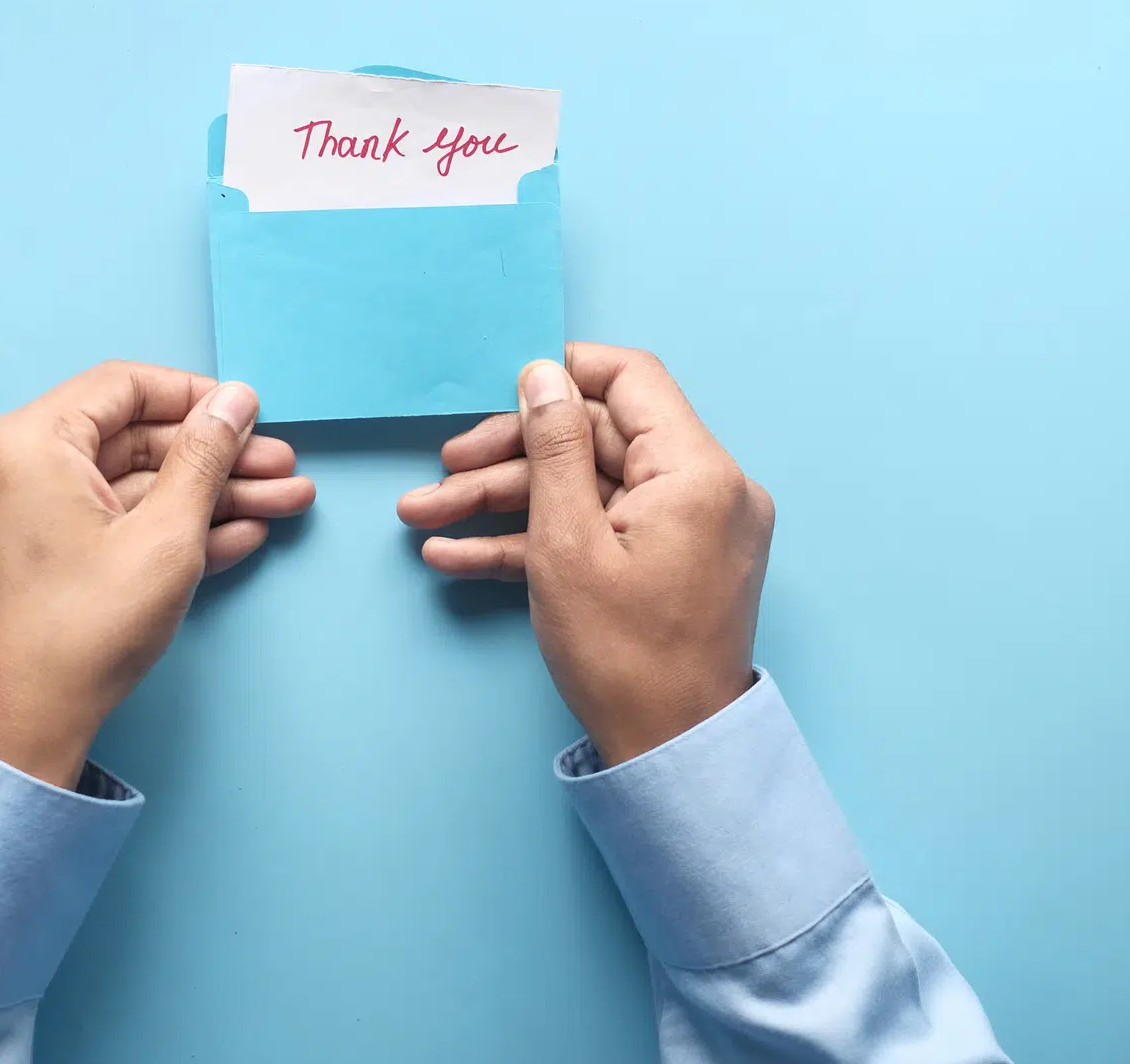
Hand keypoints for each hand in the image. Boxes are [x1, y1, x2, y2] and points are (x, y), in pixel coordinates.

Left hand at [0, 361, 314, 786]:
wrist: (17, 733)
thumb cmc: (81, 634)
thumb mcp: (165, 538)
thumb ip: (205, 458)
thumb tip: (235, 401)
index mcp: (27, 442)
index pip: (123, 387)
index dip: (197, 397)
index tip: (252, 415)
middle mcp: (10, 466)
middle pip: (132, 440)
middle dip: (216, 458)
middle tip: (284, 469)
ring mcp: (18, 514)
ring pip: (127, 487)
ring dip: (205, 496)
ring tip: (282, 503)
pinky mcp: (33, 557)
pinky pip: (105, 524)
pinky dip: (164, 530)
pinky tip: (238, 534)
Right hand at [397, 345, 771, 763]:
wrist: (670, 754)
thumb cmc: (623, 656)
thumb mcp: (567, 543)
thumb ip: (552, 446)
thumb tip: (542, 375)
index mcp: (696, 470)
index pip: (630, 378)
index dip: (559, 375)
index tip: (498, 389)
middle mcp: (705, 488)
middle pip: (593, 439)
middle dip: (507, 457)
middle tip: (440, 474)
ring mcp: (688, 529)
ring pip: (584, 489)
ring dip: (503, 503)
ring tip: (425, 519)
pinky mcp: (668, 563)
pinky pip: (599, 531)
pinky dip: (536, 540)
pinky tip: (458, 554)